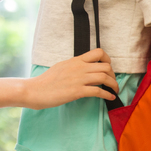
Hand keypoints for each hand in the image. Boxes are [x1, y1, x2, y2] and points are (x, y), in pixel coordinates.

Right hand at [0, 48, 117, 109]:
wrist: (35, 90)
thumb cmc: (46, 81)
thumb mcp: (61, 67)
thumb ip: (74, 66)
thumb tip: (83, 69)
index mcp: (75, 60)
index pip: (98, 52)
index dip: (108, 59)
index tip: (108, 68)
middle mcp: (79, 67)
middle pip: (105, 66)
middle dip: (113, 75)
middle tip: (112, 82)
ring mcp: (79, 79)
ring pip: (104, 77)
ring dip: (113, 85)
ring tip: (114, 90)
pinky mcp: (77, 91)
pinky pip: (98, 91)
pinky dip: (107, 94)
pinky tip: (110, 97)